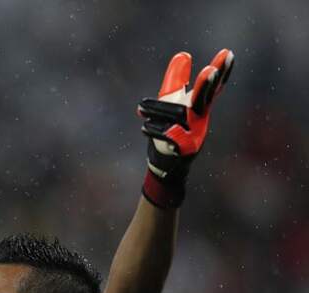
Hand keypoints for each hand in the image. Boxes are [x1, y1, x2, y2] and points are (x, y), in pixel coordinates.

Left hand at [137, 49, 233, 206]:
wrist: (165, 163)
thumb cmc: (170, 129)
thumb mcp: (173, 103)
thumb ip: (177, 80)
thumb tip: (183, 55)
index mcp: (199, 106)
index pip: (213, 86)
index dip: (222, 70)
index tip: (228, 52)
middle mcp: (201, 119)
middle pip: (204, 98)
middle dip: (206, 84)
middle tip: (210, 70)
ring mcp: (196, 135)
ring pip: (178, 115)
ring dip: (157, 110)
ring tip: (140, 108)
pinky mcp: (185, 150)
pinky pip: (170, 135)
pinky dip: (156, 129)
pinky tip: (144, 126)